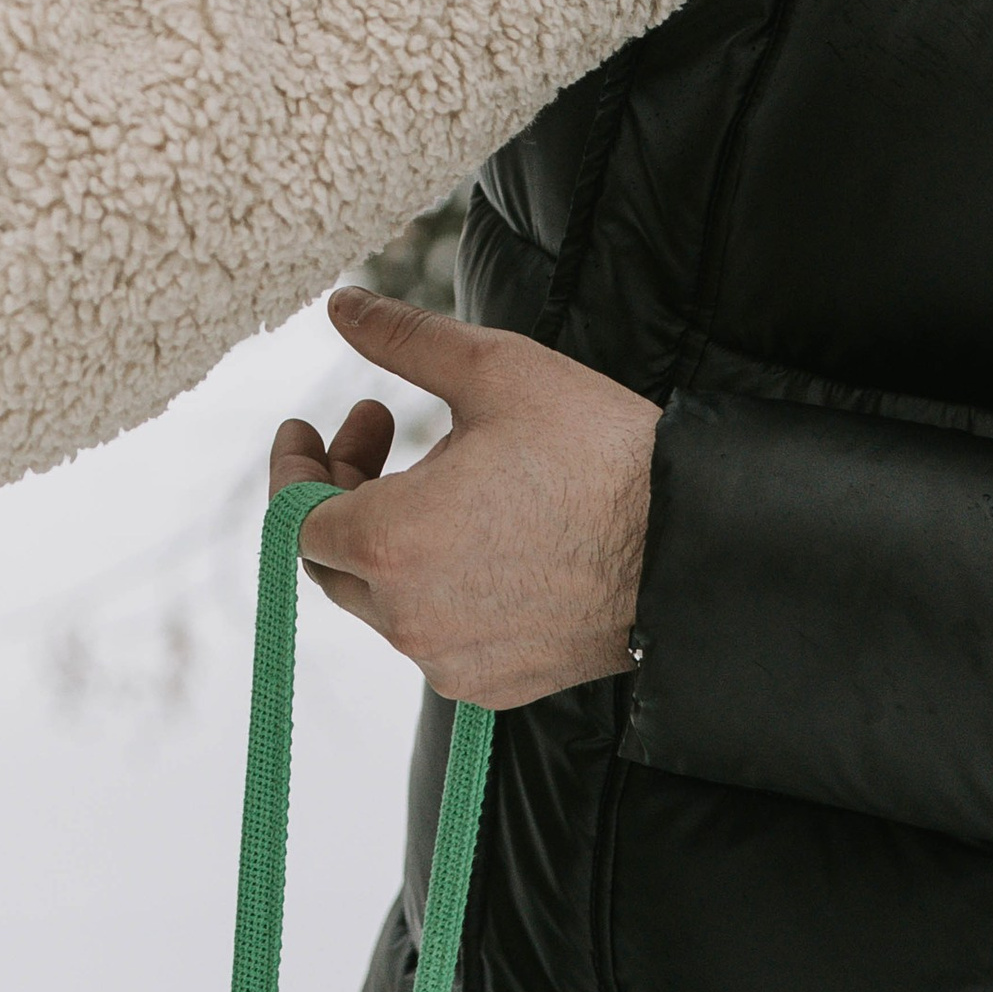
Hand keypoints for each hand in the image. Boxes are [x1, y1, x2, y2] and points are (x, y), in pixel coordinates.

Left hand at [268, 288, 658, 706]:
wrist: (697, 547)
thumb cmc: (597, 452)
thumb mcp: (494, 370)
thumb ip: (402, 339)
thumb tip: (340, 305)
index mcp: (391, 542)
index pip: (296, 517)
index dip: (295, 466)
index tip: (309, 424)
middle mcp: (409, 618)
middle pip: (332, 560)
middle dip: (341, 487)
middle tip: (380, 423)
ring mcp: (453, 661)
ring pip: (384, 598)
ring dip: (390, 531)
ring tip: (442, 468)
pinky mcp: (497, 686)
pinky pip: (436, 633)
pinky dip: (434, 581)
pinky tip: (478, 531)